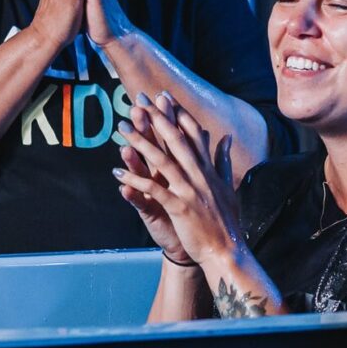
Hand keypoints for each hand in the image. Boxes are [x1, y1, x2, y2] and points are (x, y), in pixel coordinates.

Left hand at [114, 93, 241, 266]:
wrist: (227, 251)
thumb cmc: (226, 221)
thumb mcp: (228, 186)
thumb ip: (224, 161)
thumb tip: (227, 138)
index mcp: (209, 169)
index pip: (193, 134)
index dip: (178, 114)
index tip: (165, 97)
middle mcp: (199, 175)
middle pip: (175, 140)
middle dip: (156, 118)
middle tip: (138, 101)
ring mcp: (189, 190)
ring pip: (161, 160)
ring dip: (139, 142)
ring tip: (121, 128)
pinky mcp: (179, 207)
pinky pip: (154, 190)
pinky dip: (135, 181)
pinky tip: (118, 173)